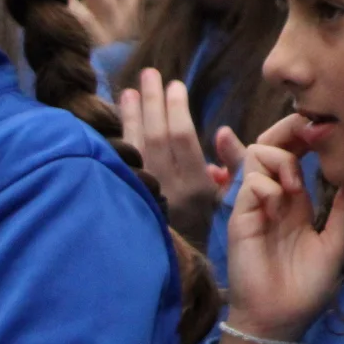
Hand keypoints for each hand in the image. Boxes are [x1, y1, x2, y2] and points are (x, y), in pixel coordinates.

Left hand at [118, 67, 242, 247]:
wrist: (170, 270)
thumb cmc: (204, 231)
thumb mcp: (225, 204)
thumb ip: (228, 170)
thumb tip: (219, 134)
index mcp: (193, 188)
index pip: (182, 138)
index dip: (177, 108)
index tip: (175, 85)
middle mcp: (165, 187)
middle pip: (155, 134)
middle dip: (152, 101)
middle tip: (150, 74)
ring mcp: (141, 192)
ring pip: (134, 145)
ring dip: (131, 114)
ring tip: (129, 89)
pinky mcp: (123, 197)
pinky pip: (119, 161)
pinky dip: (117, 137)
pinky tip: (115, 120)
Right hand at [222, 114, 343, 343]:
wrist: (280, 319)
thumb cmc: (306, 288)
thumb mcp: (336, 244)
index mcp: (295, 204)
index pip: (293, 156)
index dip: (304, 138)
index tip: (324, 130)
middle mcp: (272, 199)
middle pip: (269, 146)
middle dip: (287, 131)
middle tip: (308, 129)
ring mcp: (254, 207)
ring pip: (256, 156)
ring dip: (280, 160)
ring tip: (296, 183)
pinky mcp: (240, 219)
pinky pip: (250, 185)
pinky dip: (267, 185)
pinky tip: (280, 202)